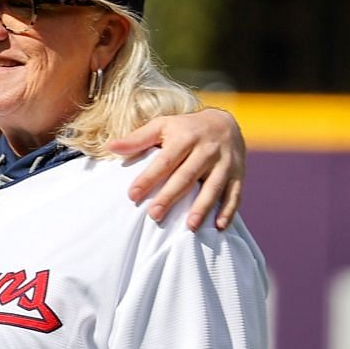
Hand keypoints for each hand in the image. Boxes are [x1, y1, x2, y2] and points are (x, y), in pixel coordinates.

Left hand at [109, 108, 245, 230]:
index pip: (165, 161)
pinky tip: (219, 226)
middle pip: (187, 176)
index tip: (132, 195)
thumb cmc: (185, 128)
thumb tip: (111, 147)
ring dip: (202, 207)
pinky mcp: (238, 174)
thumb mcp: (162, 126)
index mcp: (185, 137)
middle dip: (171, 196)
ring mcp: (224, 163)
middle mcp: (206, 150)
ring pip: (212, 187)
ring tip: (189, 226)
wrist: (224, 122)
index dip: (149, 178)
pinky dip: (228, 210)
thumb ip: (138, 138)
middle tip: (154, 215)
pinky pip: (235, 194)